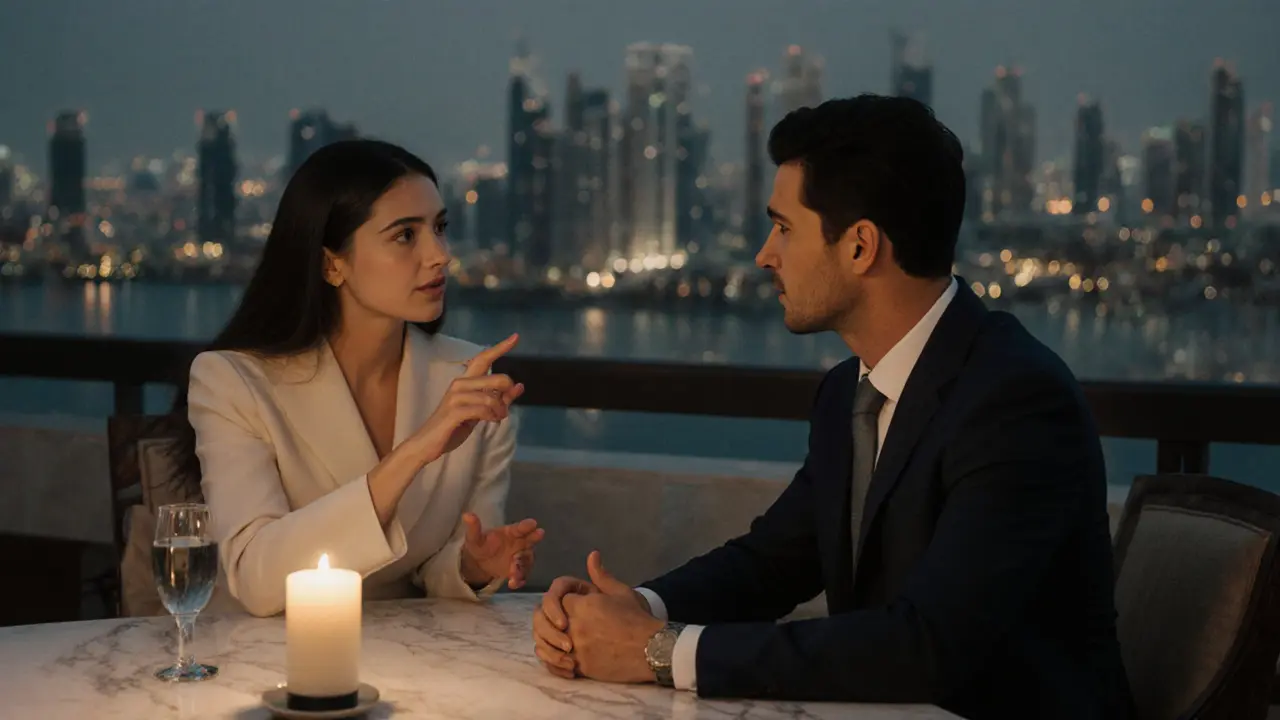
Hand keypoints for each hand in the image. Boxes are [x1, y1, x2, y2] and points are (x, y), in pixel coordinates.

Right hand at [414, 334, 523, 462]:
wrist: (428, 444)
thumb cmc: (453, 426)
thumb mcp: (480, 412)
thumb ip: (499, 399)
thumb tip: (520, 386)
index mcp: (465, 382)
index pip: (483, 358)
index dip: (500, 347)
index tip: (516, 337)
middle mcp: (459, 384)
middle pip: (496, 379)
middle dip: (508, 394)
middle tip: (505, 409)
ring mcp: (455, 397)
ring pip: (491, 398)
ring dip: (500, 411)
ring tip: (497, 419)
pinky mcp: (453, 411)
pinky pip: (482, 410)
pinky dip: (491, 417)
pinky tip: (491, 421)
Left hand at [460, 513, 544, 588]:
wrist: (481, 562)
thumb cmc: (480, 544)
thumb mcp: (474, 537)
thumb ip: (473, 527)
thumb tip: (467, 515)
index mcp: (511, 532)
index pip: (520, 528)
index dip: (526, 525)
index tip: (533, 524)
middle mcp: (520, 543)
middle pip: (530, 541)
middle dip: (534, 538)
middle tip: (539, 534)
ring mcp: (521, 557)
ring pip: (527, 560)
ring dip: (523, 567)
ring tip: (515, 576)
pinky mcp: (519, 570)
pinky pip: (524, 574)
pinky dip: (520, 579)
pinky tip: (514, 583)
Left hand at [533, 551, 657, 682]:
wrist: (651, 648)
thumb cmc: (637, 619)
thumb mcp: (621, 592)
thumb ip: (601, 575)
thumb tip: (592, 555)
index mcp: (581, 605)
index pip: (556, 600)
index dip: (560, 603)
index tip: (571, 608)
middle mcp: (574, 625)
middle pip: (544, 622)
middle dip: (548, 624)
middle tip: (561, 627)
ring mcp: (576, 647)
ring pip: (546, 645)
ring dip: (548, 643)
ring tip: (563, 644)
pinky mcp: (580, 666)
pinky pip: (555, 664)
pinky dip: (555, 663)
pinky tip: (565, 660)